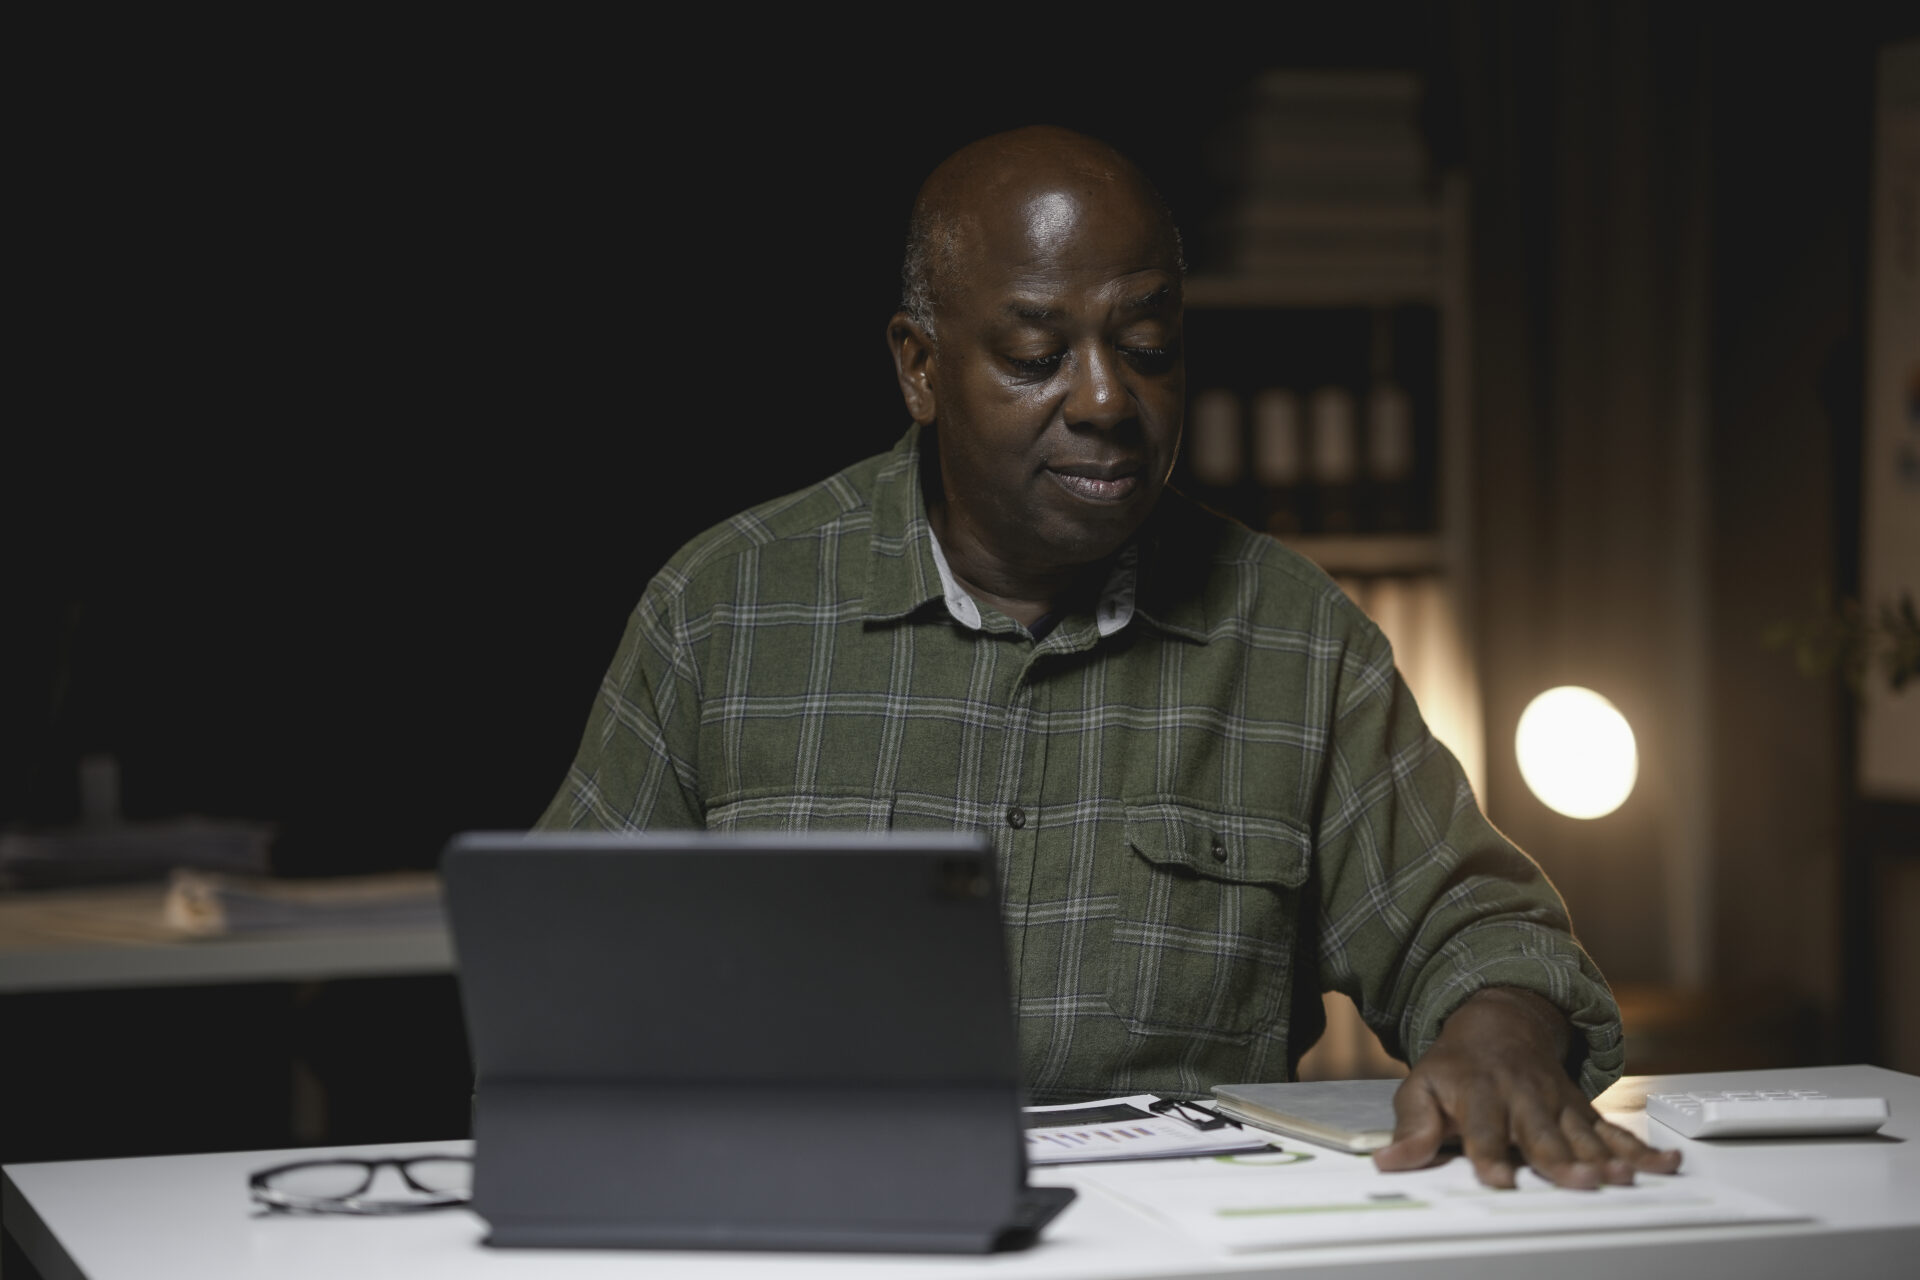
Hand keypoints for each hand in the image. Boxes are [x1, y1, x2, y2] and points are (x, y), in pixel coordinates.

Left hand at [1372, 987, 1681, 1188]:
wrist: (1498, 1024)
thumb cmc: (1457, 1067)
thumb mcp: (1421, 1088)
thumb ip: (1411, 1127)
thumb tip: (1389, 1161)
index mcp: (1482, 1093)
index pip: (1485, 1129)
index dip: (1490, 1154)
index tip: (1497, 1178)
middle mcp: (1525, 1098)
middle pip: (1544, 1135)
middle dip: (1561, 1160)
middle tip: (1579, 1182)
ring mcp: (1558, 1104)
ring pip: (1585, 1135)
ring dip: (1605, 1158)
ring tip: (1622, 1178)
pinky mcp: (1582, 1110)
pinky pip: (1616, 1130)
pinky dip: (1643, 1148)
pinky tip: (1666, 1163)